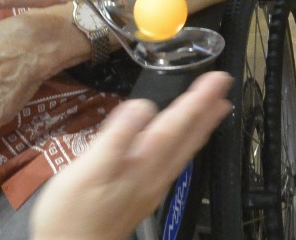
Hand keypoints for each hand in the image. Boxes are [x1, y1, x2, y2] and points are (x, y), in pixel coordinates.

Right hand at [30, 72, 232, 239]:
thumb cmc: (72, 215)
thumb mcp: (87, 170)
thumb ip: (116, 137)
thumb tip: (141, 107)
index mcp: (142, 163)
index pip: (176, 124)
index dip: (197, 99)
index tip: (217, 79)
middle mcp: (154, 175)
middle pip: (187, 137)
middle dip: (207, 109)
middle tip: (224, 86)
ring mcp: (150, 188)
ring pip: (184, 151)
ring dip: (201, 127)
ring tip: (216, 110)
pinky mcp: (142, 197)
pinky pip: (174, 162)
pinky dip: (186, 145)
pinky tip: (183, 144)